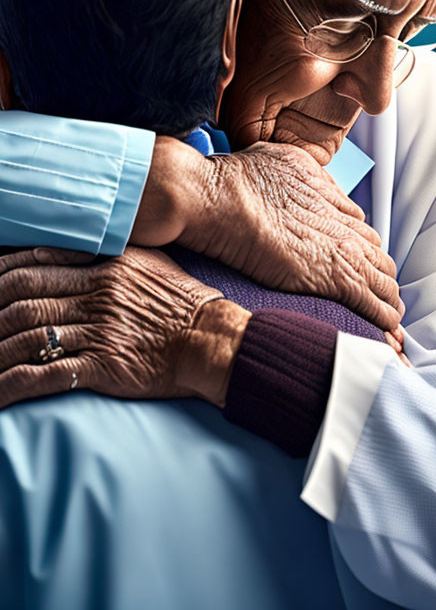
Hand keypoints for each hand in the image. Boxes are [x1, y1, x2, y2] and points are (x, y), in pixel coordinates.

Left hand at [0, 247, 250, 410]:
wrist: (213, 338)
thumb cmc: (182, 300)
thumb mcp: (147, 261)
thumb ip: (103, 255)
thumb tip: (58, 250)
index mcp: (105, 267)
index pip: (35, 265)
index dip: (1, 275)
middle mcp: (97, 296)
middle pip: (23, 300)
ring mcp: (99, 331)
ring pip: (28, 338)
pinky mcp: (103, 366)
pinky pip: (45, 375)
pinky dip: (12, 386)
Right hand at [132, 138, 403, 331]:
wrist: (222, 199)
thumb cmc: (233, 179)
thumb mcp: (273, 159)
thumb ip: (293, 170)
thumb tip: (294, 171)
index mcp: (327, 195)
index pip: (357, 226)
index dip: (359, 245)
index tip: (357, 259)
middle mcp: (341, 222)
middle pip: (376, 252)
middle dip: (379, 272)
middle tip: (378, 291)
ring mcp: (343, 250)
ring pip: (382, 277)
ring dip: (387, 296)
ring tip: (390, 316)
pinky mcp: (337, 277)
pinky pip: (373, 301)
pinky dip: (383, 316)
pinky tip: (387, 328)